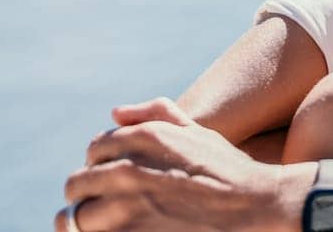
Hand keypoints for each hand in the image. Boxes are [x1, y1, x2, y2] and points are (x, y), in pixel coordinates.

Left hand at [55, 97, 304, 231]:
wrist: (256, 208)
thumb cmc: (229, 172)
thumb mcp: (196, 132)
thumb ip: (156, 113)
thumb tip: (116, 112)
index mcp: (142, 137)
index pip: (94, 150)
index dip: (102, 166)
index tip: (115, 180)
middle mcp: (127, 169)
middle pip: (77, 183)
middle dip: (87, 195)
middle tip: (104, 207)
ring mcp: (125, 207)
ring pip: (76, 217)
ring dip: (87, 222)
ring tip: (104, 226)